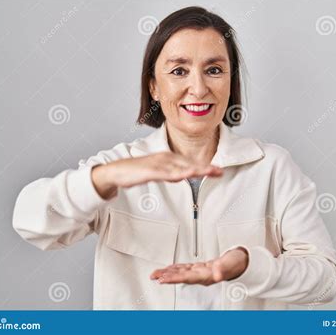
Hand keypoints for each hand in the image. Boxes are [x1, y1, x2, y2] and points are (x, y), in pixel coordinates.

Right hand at [92, 151, 222, 198]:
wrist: (116, 171)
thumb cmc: (137, 171)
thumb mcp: (158, 173)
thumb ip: (171, 174)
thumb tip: (183, 176)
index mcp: (168, 158)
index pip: (190, 163)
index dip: (205, 167)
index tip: (218, 171)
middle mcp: (165, 158)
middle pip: (188, 163)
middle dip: (205, 168)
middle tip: (220, 172)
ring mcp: (157, 164)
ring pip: (180, 167)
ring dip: (195, 169)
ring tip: (208, 172)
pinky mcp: (149, 171)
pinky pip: (165, 173)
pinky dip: (176, 174)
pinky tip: (186, 175)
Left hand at [150, 247, 248, 285]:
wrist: (239, 263)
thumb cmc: (235, 263)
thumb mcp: (230, 264)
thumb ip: (223, 269)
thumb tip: (217, 274)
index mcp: (205, 276)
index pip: (186, 278)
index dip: (174, 279)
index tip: (163, 280)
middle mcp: (200, 276)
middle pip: (180, 277)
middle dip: (167, 277)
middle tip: (154, 277)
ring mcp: (199, 272)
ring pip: (180, 273)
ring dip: (168, 273)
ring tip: (156, 274)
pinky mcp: (199, 268)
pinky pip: (184, 269)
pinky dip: (175, 268)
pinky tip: (169, 268)